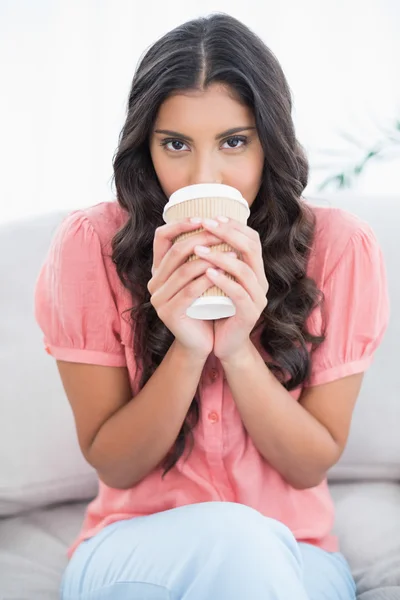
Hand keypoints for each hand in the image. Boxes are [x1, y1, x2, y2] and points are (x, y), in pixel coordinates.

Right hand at [148, 218, 222, 360]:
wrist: (201, 342)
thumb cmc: (204, 306)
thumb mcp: (199, 278)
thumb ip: (198, 257)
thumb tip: (215, 223)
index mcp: (158, 270)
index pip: (161, 237)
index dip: (180, 224)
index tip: (203, 218)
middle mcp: (154, 282)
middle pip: (176, 251)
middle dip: (201, 238)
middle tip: (222, 232)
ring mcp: (158, 299)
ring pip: (184, 270)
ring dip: (209, 258)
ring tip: (230, 251)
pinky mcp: (168, 313)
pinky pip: (190, 291)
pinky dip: (208, 279)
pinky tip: (224, 273)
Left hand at [193, 216, 268, 362]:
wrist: (225, 344)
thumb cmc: (218, 309)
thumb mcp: (218, 281)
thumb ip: (216, 261)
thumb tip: (200, 232)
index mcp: (255, 270)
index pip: (252, 239)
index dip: (234, 225)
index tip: (212, 216)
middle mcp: (261, 281)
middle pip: (251, 248)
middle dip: (227, 233)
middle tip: (205, 224)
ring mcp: (258, 298)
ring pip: (244, 269)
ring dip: (220, 256)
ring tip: (198, 249)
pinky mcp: (250, 314)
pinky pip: (239, 293)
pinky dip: (223, 281)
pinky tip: (207, 273)